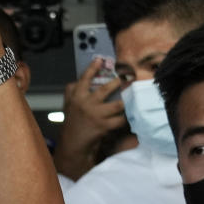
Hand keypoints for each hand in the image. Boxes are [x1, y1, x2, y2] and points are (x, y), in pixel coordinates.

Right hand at [53, 59, 127, 178]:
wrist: (73, 143)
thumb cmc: (72, 122)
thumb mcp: (68, 104)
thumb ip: (72, 91)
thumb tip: (77, 79)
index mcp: (77, 96)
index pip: (84, 79)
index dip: (92, 68)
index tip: (100, 59)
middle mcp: (86, 103)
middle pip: (106, 89)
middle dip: (119, 82)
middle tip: (128, 76)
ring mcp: (95, 115)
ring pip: (118, 105)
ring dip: (127, 101)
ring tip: (135, 96)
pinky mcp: (103, 126)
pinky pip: (120, 120)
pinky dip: (126, 118)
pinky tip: (131, 115)